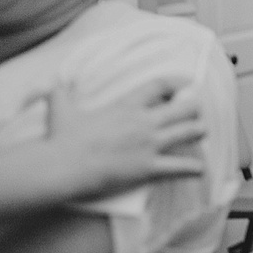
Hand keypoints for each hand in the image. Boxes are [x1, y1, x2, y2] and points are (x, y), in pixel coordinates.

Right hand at [47, 76, 207, 198]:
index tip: (184, 84)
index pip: (158, 86)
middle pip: (183, 108)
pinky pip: (181, 167)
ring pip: (188, 133)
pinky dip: (194, 168)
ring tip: (201, 132)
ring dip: (198, 132)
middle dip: (193, 108)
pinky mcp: (148, 168)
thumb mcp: (59, 106)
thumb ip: (59, 91)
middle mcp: (142, 122)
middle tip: (196, 111)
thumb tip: (51, 82)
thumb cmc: (62, 137)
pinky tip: (200, 169)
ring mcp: (148, 145)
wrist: (64, 165)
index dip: (175, 82)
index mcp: (125, 105)